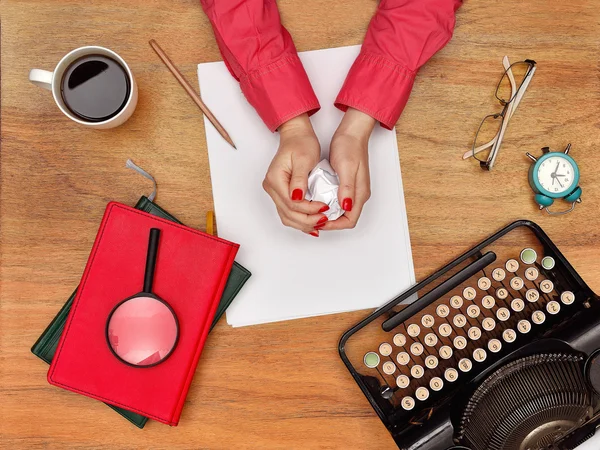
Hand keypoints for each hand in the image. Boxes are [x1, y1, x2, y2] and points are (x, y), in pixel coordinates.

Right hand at [262, 114, 328, 235]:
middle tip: (324, 219)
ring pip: (287, 216)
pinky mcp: (280, 193)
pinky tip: (312, 223)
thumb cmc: (301, 144)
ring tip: (320, 223)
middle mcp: (271, 187)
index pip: (291, 203)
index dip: (309, 209)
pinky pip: (288, 212)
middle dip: (307, 219)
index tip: (324, 207)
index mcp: (275, 179)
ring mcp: (274, 192)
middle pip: (288, 213)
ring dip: (303, 223)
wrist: (296, 137)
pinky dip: (300, 219)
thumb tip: (297, 198)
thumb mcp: (305, 159)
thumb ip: (300, 179)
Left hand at [320, 108, 375, 230]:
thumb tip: (346, 207)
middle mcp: (358, 195)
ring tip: (310, 212)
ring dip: (326, 215)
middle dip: (328, 222)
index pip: (349, 220)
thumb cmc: (350, 147)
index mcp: (360, 193)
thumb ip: (347, 188)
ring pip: (340, 212)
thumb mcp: (347, 167)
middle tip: (311, 219)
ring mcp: (352, 190)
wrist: (352, 133)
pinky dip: (326, 205)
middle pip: (344, 219)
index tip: (318, 221)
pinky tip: (315, 201)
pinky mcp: (346, 185)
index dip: (334, 225)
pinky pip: (336, 201)